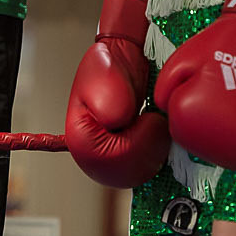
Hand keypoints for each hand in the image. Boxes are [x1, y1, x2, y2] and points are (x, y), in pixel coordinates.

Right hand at [65, 0, 169, 187]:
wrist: (118, 62)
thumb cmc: (107, 66)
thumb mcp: (104, 74)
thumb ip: (110, 101)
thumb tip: (118, 121)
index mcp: (79, 138)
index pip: (113, 160)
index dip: (138, 141)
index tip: (147, 117)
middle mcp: (90, 156)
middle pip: (127, 173)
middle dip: (148, 145)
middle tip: (153, 119)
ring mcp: (107, 161)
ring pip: (139, 173)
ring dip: (153, 147)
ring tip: (151, 120)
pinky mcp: (123, 160)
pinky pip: (144, 169)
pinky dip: (155, 151)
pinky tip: (152, 130)